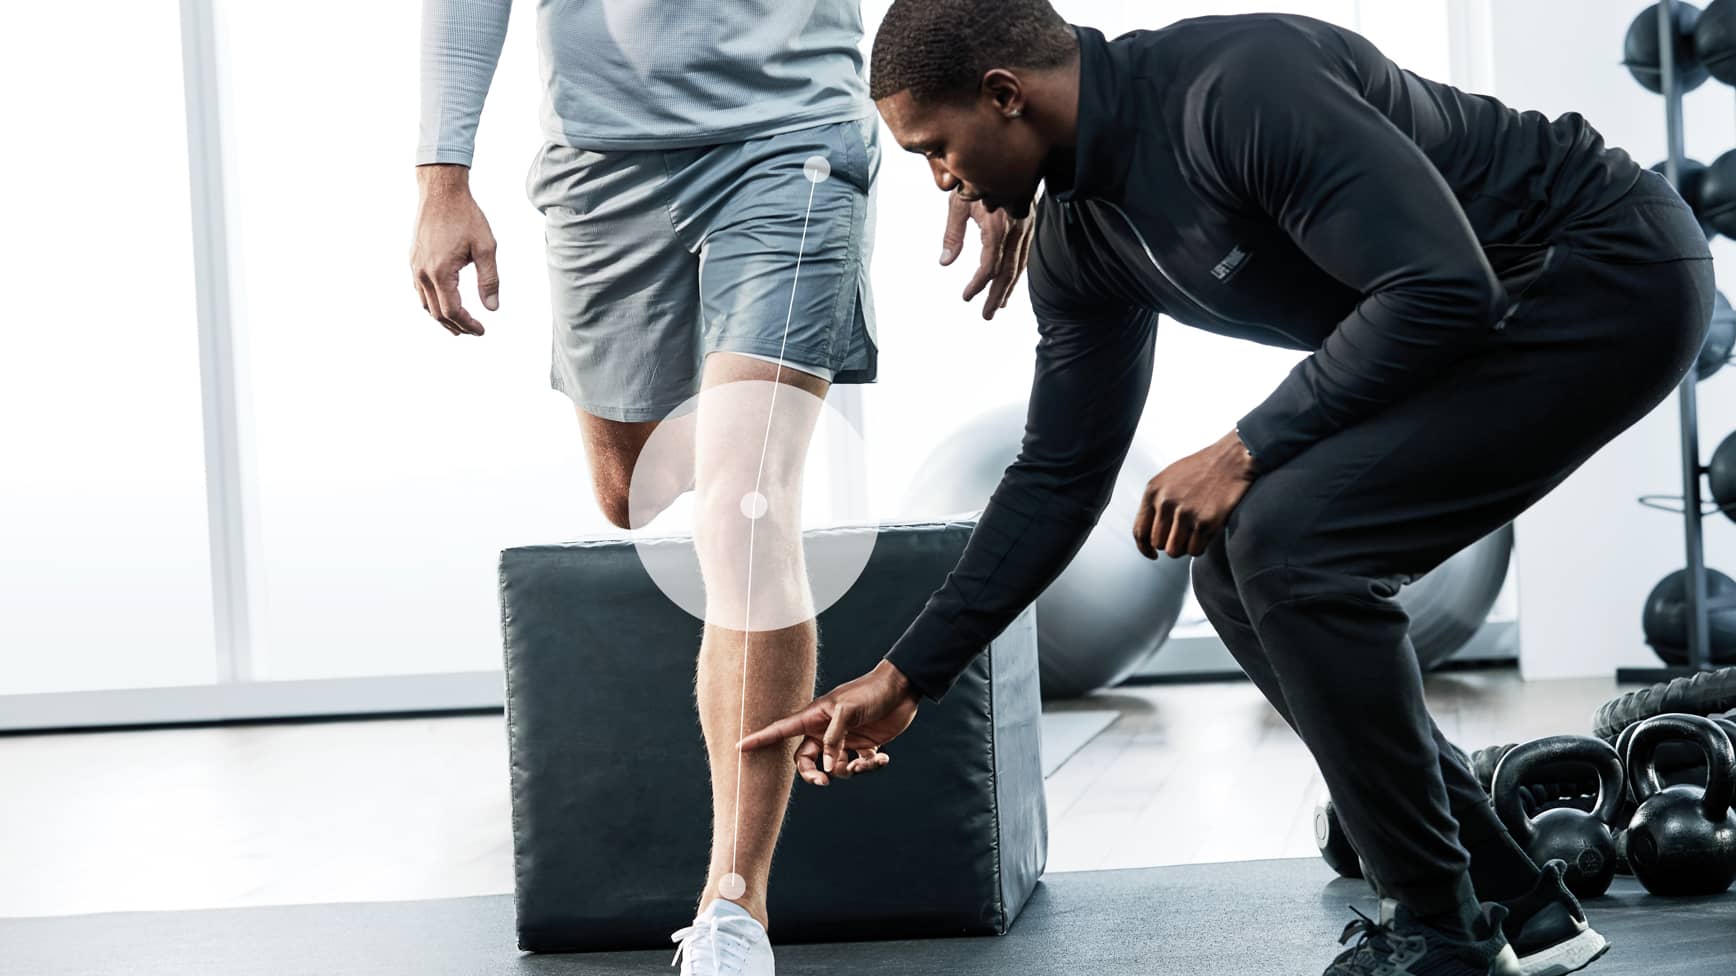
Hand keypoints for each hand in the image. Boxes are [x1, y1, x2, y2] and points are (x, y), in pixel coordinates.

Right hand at [410, 168, 499, 335]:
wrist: (441, 192)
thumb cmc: (466, 216)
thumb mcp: (486, 248)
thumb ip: (489, 280)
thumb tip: (492, 308)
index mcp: (440, 272)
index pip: (452, 311)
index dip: (468, 324)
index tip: (482, 330)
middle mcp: (423, 273)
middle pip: (437, 312)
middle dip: (456, 325)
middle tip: (474, 331)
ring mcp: (415, 266)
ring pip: (425, 304)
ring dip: (442, 317)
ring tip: (458, 326)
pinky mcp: (413, 259)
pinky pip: (419, 290)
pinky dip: (432, 302)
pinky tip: (443, 303)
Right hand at [737, 660, 920, 785]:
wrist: (902, 689)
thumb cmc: (870, 692)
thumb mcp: (848, 711)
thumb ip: (834, 738)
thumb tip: (827, 768)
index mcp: (814, 717)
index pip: (781, 730)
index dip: (760, 739)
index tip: (740, 748)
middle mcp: (825, 731)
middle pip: (807, 761)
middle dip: (813, 775)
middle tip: (824, 782)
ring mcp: (844, 740)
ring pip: (835, 768)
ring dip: (851, 771)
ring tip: (869, 762)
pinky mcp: (863, 746)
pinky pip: (859, 766)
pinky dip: (870, 766)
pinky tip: (882, 759)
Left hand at [940, 190, 1034, 320]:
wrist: (1003, 155)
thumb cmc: (973, 177)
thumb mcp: (958, 203)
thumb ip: (953, 234)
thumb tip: (945, 263)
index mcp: (997, 223)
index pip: (989, 264)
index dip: (978, 283)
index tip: (966, 297)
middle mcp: (1016, 227)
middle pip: (1007, 270)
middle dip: (996, 295)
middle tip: (985, 316)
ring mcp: (1025, 227)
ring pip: (1018, 265)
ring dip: (1007, 289)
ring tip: (996, 307)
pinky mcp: (1028, 225)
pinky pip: (1022, 255)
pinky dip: (1015, 273)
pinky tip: (1006, 285)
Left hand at [1133, 429, 1258, 558]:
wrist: (1232, 459)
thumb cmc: (1203, 468)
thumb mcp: (1169, 478)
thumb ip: (1157, 502)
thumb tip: (1152, 531)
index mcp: (1153, 491)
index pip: (1140, 531)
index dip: (1144, 548)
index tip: (1152, 553)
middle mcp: (1165, 503)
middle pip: (1158, 543)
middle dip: (1171, 542)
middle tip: (1184, 534)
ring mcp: (1184, 514)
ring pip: (1174, 551)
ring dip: (1185, 547)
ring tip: (1195, 533)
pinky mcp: (1204, 523)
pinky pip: (1195, 550)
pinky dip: (1200, 546)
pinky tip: (1206, 532)